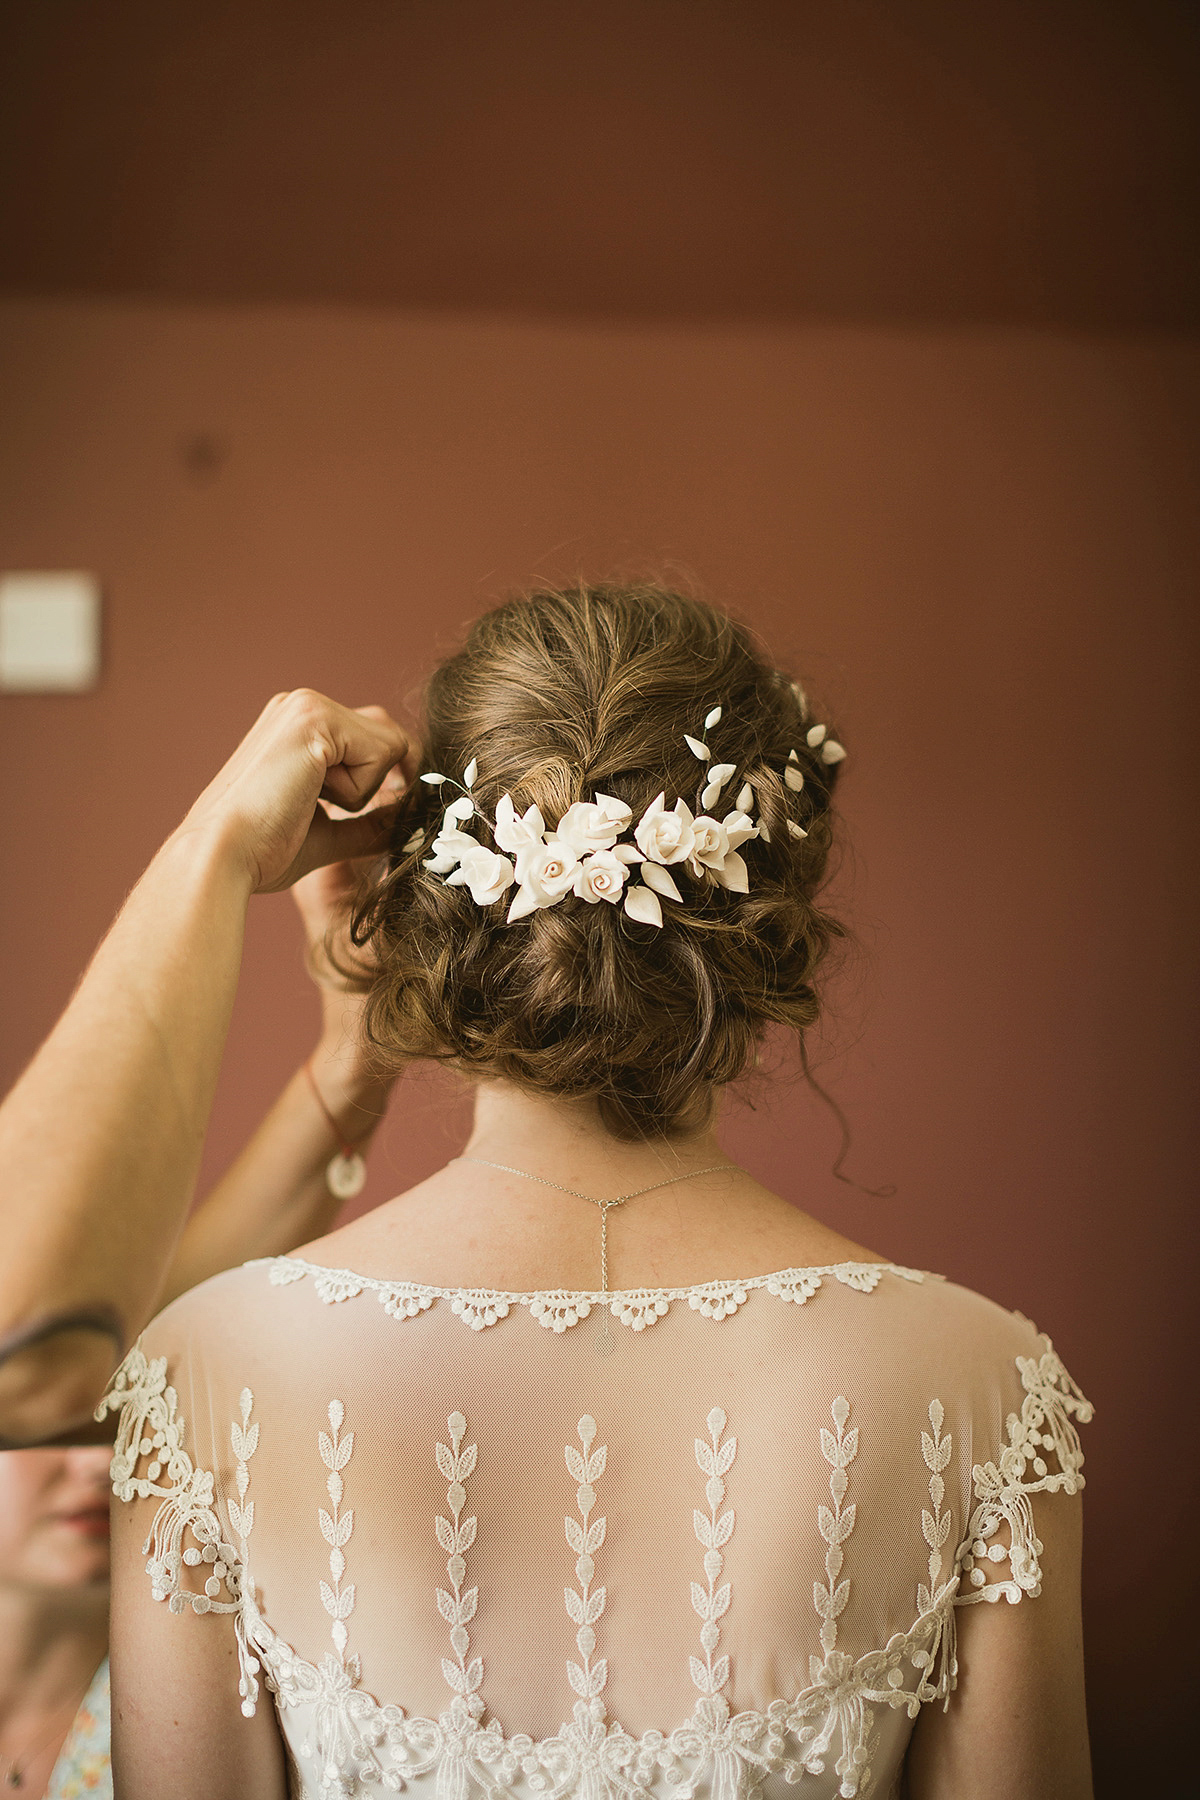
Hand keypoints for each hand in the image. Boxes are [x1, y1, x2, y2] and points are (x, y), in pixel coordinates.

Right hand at [176, 691, 414, 893]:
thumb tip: (407, 818)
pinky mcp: (314, 718)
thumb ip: (368, 822)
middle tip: (333, 811)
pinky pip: (382, 752)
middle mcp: (302, 705)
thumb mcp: (327, 832)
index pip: (373, 739)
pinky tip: (309, 795)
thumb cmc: (260, 851)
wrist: (221, 856)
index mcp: (298, 726)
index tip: (373, 812)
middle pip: (388, 736)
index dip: (385, 779)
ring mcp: (307, 706)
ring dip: (363, 790)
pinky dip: (358, 789)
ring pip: (389, 745)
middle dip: (377, 784)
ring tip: (307, 802)